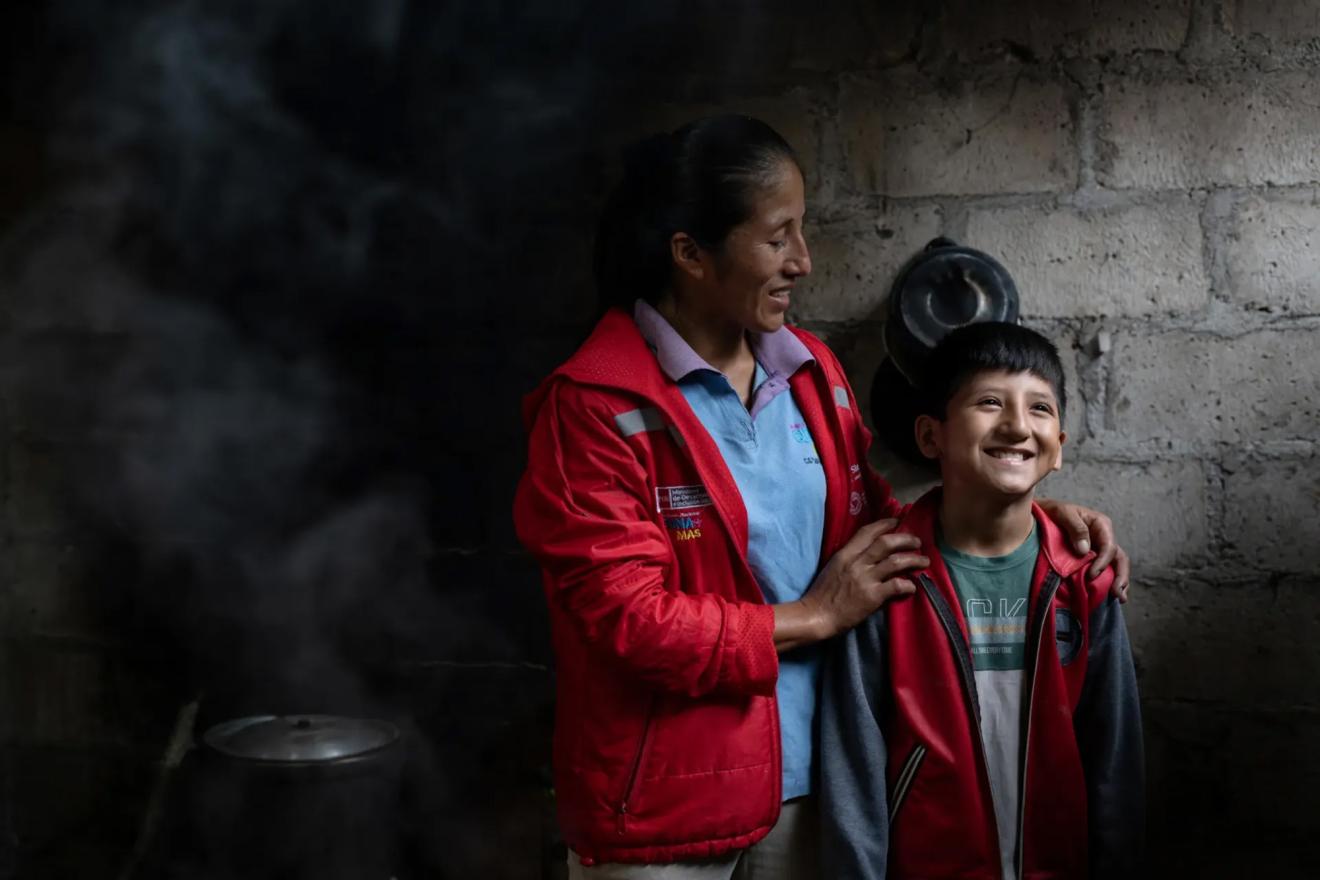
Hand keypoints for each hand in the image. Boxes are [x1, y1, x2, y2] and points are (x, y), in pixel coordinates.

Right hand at [780, 518, 927, 647]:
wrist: (816, 616)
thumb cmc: (823, 593)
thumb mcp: (833, 567)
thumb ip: (850, 558)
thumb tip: (869, 552)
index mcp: (845, 554)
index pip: (867, 532)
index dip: (885, 524)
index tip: (897, 522)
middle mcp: (857, 563)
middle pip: (886, 543)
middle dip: (906, 539)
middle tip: (917, 542)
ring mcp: (865, 579)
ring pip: (896, 562)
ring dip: (914, 560)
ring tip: (924, 561)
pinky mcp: (872, 596)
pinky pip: (896, 585)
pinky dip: (908, 584)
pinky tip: (912, 586)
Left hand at [1037, 499, 1130, 602]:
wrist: (1041, 515)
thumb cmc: (1052, 511)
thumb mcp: (1062, 513)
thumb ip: (1075, 528)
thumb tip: (1085, 550)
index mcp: (1101, 524)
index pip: (1109, 546)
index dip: (1103, 562)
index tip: (1092, 575)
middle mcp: (1104, 537)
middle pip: (1118, 558)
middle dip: (1120, 576)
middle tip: (1116, 593)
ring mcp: (1099, 549)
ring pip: (1116, 566)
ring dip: (1119, 582)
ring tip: (1120, 598)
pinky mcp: (1093, 558)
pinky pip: (1105, 571)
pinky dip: (1109, 582)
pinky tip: (1110, 596)